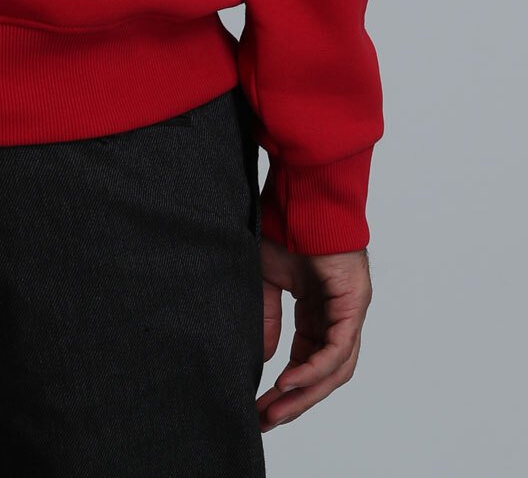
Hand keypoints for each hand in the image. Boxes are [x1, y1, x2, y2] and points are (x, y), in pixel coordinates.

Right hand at [256, 239, 372, 431]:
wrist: (302, 191)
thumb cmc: (286, 224)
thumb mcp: (268, 279)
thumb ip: (268, 318)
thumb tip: (264, 359)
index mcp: (319, 311)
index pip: (307, 361)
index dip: (285, 388)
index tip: (259, 406)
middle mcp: (338, 316)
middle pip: (324, 374)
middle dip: (295, 401)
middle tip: (265, 421)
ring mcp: (349, 311)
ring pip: (335, 369)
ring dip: (305, 393)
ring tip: (275, 410)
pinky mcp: (353, 304)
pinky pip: (337, 348)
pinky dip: (314, 368)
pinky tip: (289, 381)